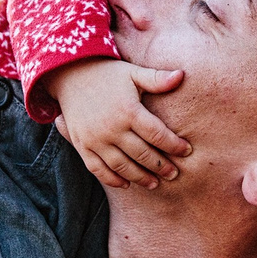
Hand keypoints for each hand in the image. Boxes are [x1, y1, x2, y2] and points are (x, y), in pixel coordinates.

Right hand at [46, 58, 191, 189]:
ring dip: (140, 178)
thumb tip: (182, 75)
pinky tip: (126, 184)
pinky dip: (112, 179)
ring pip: (121, 166)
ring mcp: (95, 139)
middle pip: (142, 154)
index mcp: (128, 111)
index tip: (187, 151)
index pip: (157, 134)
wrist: (69, 75)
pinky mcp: (82, 145)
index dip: (174, 145)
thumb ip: (157, 79)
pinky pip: (97, 169)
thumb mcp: (133, 73)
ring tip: (155, 183)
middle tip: (174, 174)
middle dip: (161, 166)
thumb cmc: (108, 74)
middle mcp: (111, 128)